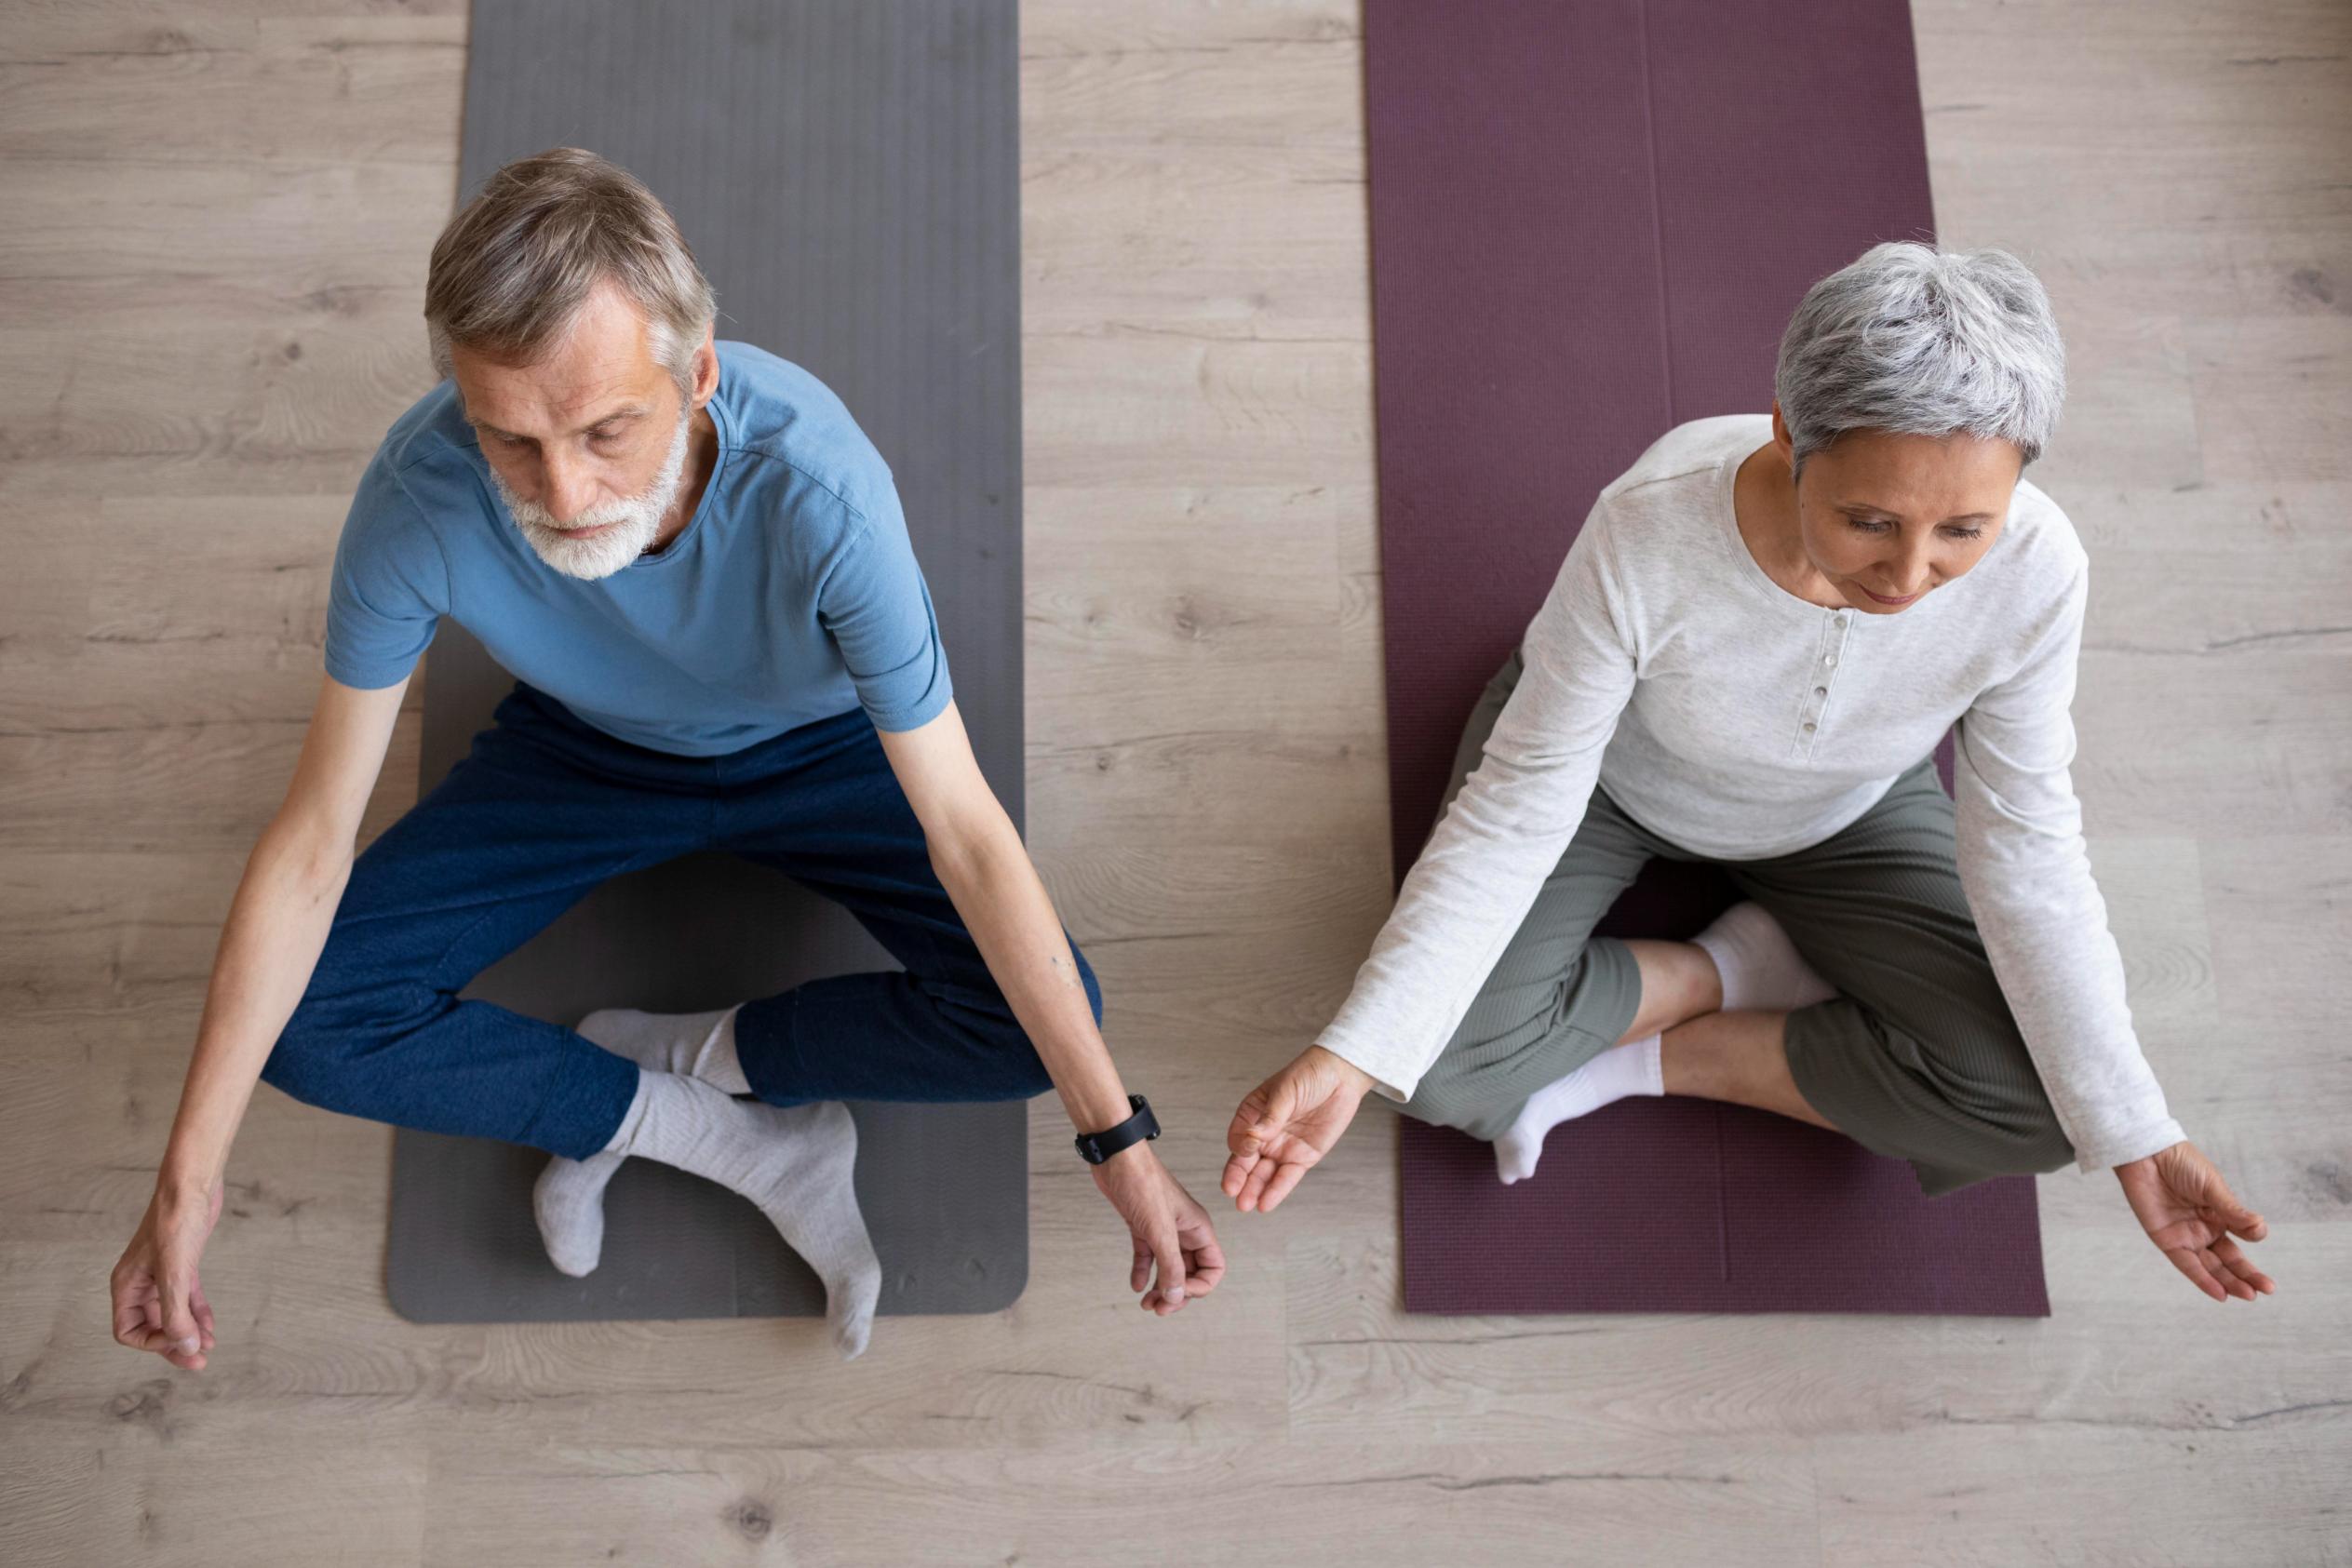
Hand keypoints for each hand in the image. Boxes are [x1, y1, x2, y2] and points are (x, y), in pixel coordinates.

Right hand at [110, 1177, 224, 1370]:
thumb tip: (186, 1348)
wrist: (193, 1185)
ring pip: (172, 1314)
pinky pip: (186, 1299)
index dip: (153, 1342)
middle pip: (152, 1326)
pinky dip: (198, 1313)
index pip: (128, 1331)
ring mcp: (161, 1274)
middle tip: (200, 1362)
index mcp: (126, 1285)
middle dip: (175, 1344)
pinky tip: (211, 1326)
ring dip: (190, 1331)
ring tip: (210, 1347)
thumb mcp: (176, 1273)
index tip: (181, 1340)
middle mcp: (139, 1283)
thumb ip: (178, 1313)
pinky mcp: (182, 1265)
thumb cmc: (176, 1221)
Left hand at [1089, 1139, 1226, 1315]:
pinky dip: (1144, 1272)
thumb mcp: (1159, 1229)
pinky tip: (1136, 1285)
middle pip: (1191, 1272)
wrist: (1116, 1158)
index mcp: (1198, 1228)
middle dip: (1177, 1293)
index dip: (1198, 1287)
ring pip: (1169, 1267)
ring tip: (1146, 1304)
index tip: (1175, 1292)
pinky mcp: (1144, 1226)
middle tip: (1156, 1309)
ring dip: (1161, 1288)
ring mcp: (1164, 1229)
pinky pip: (1149, 1256)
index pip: (1213, 1268)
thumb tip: (1176, 1298)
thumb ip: (1170, 1265)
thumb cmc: (1142, 1182)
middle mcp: (1185, 1230)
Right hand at [1222, 1045, 1375, 1213]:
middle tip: (1232, 1191)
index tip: (1246, 1150)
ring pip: (1263, 1174)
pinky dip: (1276, 1190)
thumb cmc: (1308, 1075)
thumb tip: (1253, 1136)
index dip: (1240, 1146)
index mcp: (1253, 1114)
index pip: (1238, 1137)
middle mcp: (1265, 1135)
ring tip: (1245, 1205)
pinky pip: (1287, 1177)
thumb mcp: (1287, 1091)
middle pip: (1246, 1160)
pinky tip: (1265, 1203)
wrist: (1341, 1076)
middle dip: (1238, 1177)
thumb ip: (1271, 1116)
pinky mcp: (1302, 1157)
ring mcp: (1282, 1148)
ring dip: (1253, 1189)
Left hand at [2114, 1140, 2275, 1301]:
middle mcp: (2205, 1228)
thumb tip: (2261, 1228)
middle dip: (2247, 1275)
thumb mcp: (2213, 1187)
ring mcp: (2187, 1236)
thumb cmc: (2181, 1164)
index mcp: (2220, 1213)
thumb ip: (2233, 1211)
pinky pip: (2187, 1265)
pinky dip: (2203, 1280)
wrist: (2147, 1154)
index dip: (2253, 1237)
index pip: (2242, 1235)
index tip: (2257, 1233)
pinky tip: (2221, 1293)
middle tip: (2267, 1290)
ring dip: (2229, 1282)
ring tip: (2249, 1295)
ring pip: (2211, 1266)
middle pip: (2229, 1258)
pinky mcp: (2167, 1240)